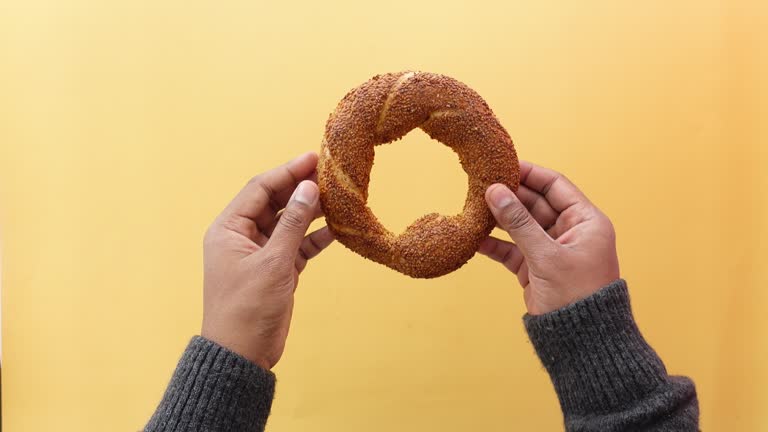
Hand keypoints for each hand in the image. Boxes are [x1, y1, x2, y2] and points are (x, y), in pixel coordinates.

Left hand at [201, 152, 333, 368]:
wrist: (242, 355)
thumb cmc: (247, 309)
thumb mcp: (272, 263)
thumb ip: (292, 223)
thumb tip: (308, 188)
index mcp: (229, 229)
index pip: (260, 188)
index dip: (287, 171)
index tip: (313, 157)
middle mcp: (242, 236)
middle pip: (274, 201)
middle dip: (301, 188)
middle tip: (330, 173)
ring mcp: (261, 253)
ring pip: (289, 222)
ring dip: (311, 211)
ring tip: (337, 196)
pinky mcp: (277, 269)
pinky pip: (298, 245)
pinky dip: (315, 237)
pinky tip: (337, 228)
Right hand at [479, 162, 619, 314]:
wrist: (582, 342)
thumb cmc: (576, 296)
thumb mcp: (547, 256)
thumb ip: (519, 222)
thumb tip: (495, 191)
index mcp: (585, 222)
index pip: (555, 186)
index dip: (530, 173)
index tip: (504, 164)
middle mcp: (570, 232)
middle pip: (535, 203)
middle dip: (509, 195)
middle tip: (481, 184)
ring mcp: (552, 251)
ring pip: (521, 226)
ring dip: (499, 219)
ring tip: (473, 207)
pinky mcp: (536, 269)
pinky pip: (513, 250)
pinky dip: (495, 245)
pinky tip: (474, 239)